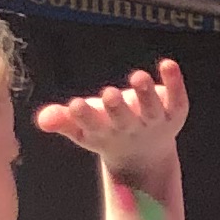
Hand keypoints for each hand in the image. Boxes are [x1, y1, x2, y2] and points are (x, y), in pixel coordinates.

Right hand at [37, 59, 188, 189]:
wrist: (145, 155)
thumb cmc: (106, 131)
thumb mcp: (82, 128)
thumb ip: (61, 120)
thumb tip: (43, 120)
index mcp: (104, 132)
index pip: (92, 125)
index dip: (84, 116)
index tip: (76, 105)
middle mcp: (129, 128)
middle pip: (123, 119)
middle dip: (116, 108)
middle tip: (109, 94)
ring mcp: (153, 121)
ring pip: (151, 109)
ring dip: (145, 94)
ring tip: (138, 77)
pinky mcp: (174, 112)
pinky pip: (177, 98)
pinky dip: (174, 82)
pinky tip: (168, 64)